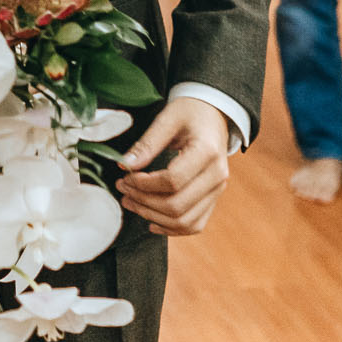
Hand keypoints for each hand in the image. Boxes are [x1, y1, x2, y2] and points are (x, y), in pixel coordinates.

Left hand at [115, 99, 230, 236]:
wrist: (213, 114)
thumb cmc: (191, 112)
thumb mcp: (167, 119)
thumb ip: (147, 143)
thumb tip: (125, 166)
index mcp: (207, 152)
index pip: (173, 181)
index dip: (145, 184)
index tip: (127, 177)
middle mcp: (217, 176)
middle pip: (177, 206)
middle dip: (144, 202)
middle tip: (123, 190)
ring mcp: (218, 190)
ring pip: (185, 221)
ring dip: (154, 218)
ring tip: (132, 203)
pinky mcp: (213, 198)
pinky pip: (194, 224)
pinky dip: (172, 229)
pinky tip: (152, 222)